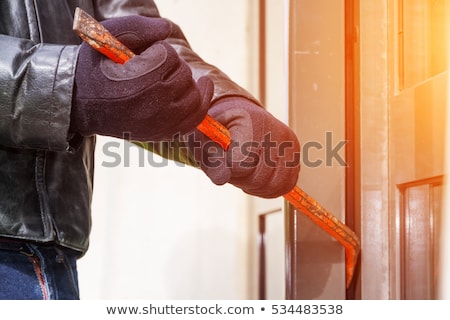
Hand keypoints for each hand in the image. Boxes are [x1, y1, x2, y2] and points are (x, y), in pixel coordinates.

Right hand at [71, 15, 212, 140]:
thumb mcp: (105, 38)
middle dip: (170, 65)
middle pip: (184, 74)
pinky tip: (205, 85)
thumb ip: (138, 27)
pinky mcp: (164, 133)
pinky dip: (202, 101)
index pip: (169, 56)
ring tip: (170, 75)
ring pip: (193, 95)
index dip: (157, 50)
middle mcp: (154, 107)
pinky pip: (195, 118)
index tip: (139, 57)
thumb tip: (168, 29)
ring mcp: (161, 124)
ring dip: (185, 81)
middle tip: (150, 68)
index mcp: (139, 83)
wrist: (80, 104)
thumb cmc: (94, 68)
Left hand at [187, 97, 300, 197]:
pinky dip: (269, 188)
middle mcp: (276, 131)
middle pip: (259, 178)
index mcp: (250, 121)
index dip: (228, 169)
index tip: (223, 158)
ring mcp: (289, 143)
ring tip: (244, 172)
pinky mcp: (296, 154)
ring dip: (255, 186)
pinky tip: (256, 177)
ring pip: (274, 185)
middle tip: (232, 168)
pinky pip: (285, 185)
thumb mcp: (205, 141)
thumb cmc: (219, 129)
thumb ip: (211, 162)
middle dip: (241, 180)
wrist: (241, 114)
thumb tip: (222, 180)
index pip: (241, 164)